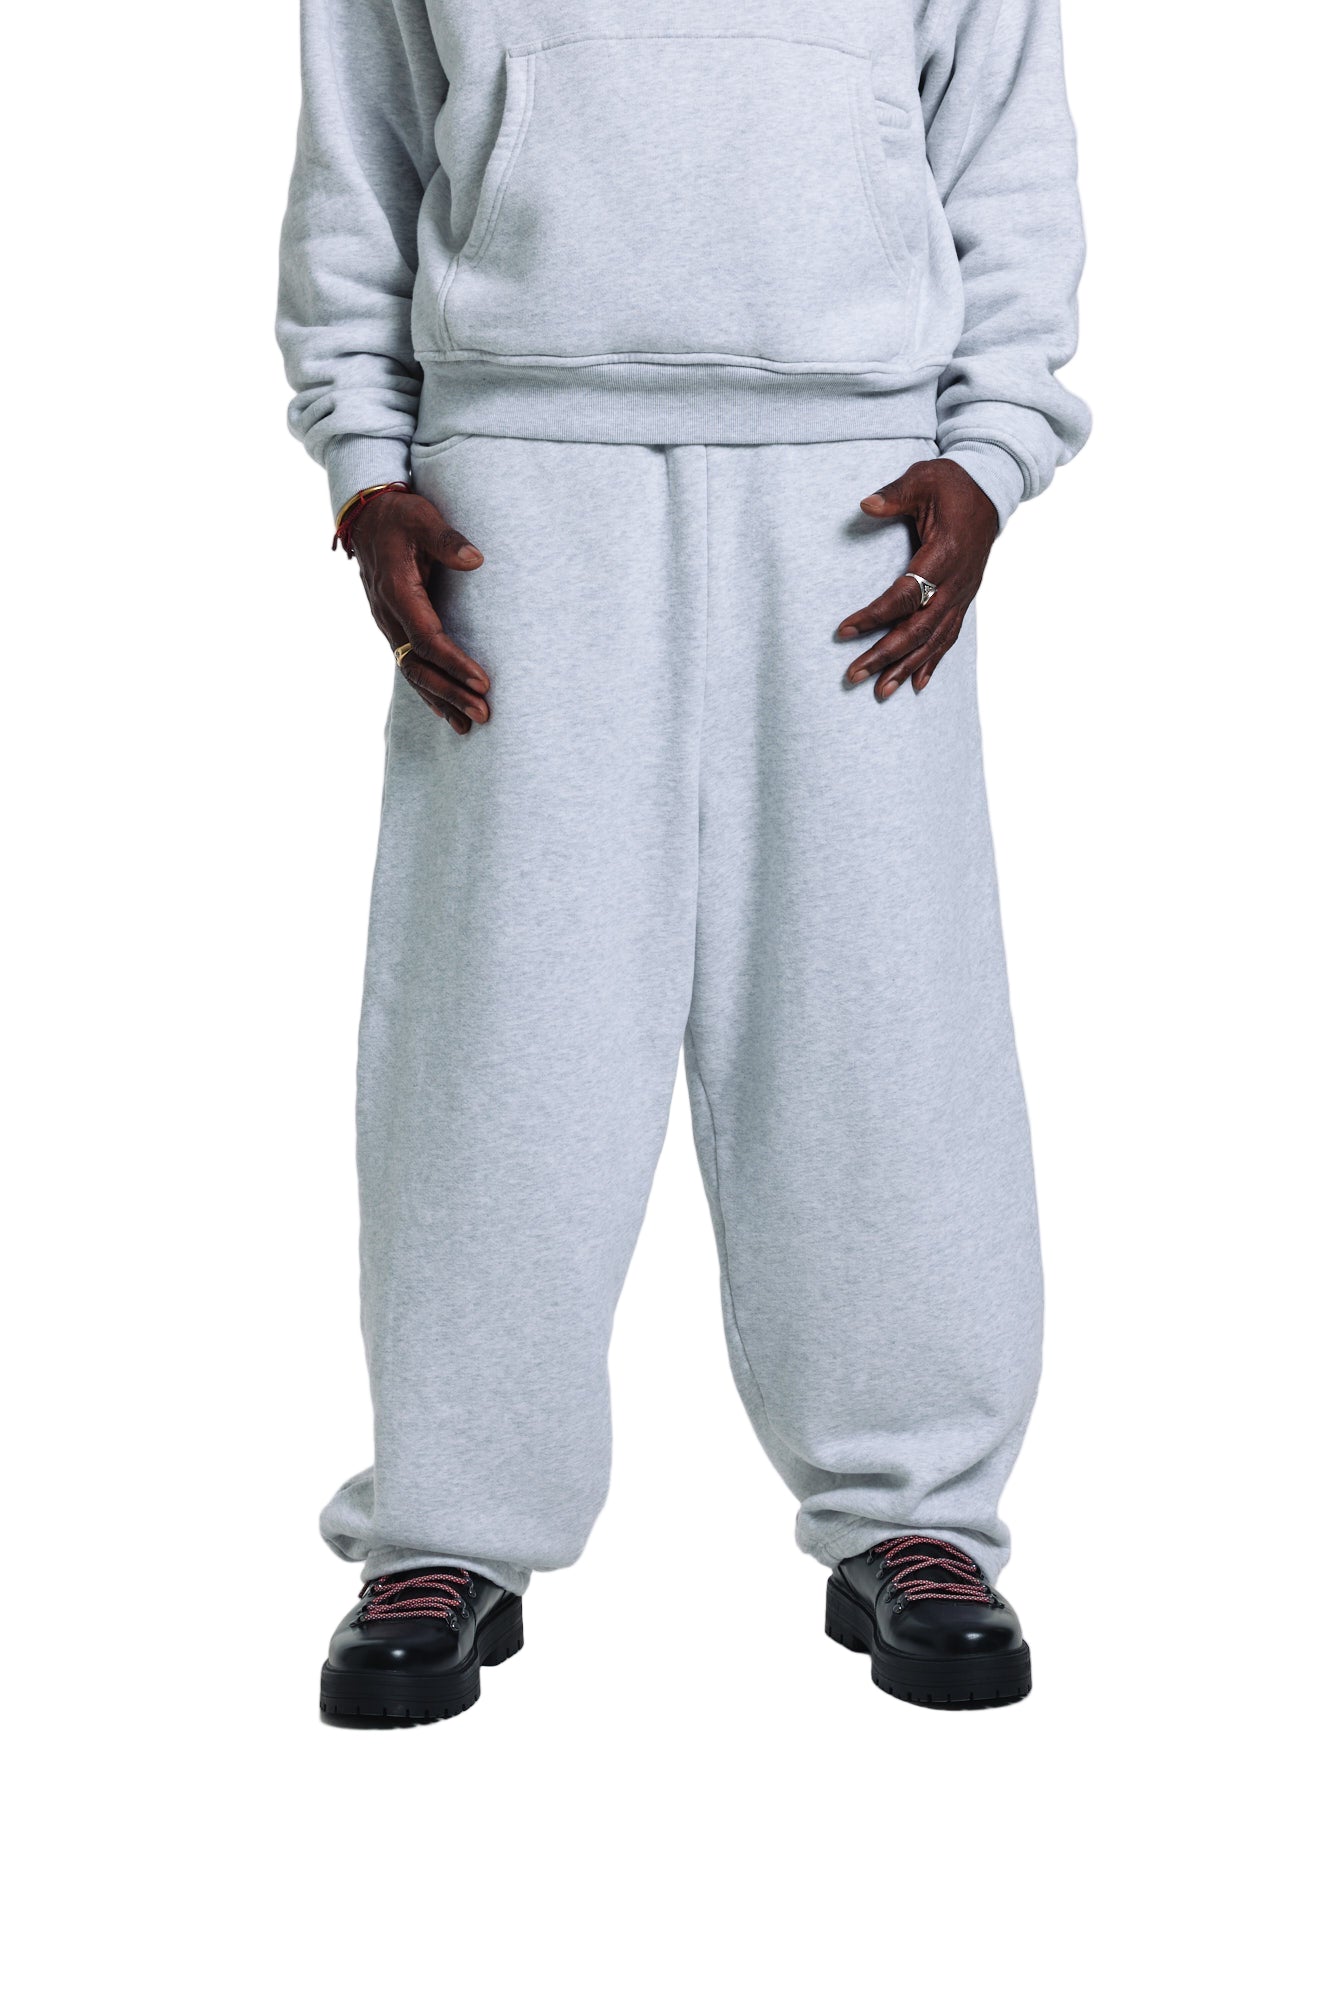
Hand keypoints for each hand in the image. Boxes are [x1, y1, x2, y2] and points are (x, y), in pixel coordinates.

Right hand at [352, 488, 490, 733]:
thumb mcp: (422, 518)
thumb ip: (447, 539)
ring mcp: (387, 624)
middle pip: (419, 666)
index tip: (483, 682)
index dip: (454, 663)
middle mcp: (388, 615)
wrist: (366, 516)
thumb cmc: (399, 515)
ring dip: (440, 700)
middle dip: (451, 693)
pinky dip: (427, 690)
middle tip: (483, 714)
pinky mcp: (392, 627)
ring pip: (412, 672)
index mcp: (397, 592)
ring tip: (468, 725)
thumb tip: (475, 559)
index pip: (427, 639)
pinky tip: (444, 712)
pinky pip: (408, 665)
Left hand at [837, 459, 998, 700]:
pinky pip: (949, 636)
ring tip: (880, 693)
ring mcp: (963, 593)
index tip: (844, 631)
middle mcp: (956, 581)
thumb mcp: (923, 479)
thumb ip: (894, 495)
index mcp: (944, 553)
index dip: (874, 615)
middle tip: (853, 674)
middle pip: (918, 629)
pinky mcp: (965, 597)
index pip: (905, 594)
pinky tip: (917, 684)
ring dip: (906, 668)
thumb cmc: (953, 483)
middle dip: (885, 655)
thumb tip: (865, 505)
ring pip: (935, 640)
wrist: (993, 486)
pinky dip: (933, 662)